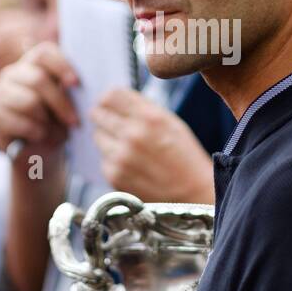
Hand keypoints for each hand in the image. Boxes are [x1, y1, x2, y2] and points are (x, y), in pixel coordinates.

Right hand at [0, 41, 78, 158]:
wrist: (38, 149)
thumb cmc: (55, 122)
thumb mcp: (67, 103)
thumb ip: (67, 89)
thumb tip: (72, 83)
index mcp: (32, 64)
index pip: (44, 53)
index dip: (61, 65)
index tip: (75, 84)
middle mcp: (12, 73)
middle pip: (38, 80)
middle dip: (61, 103)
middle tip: (74, 122)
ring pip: (30, 102)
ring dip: (48, 122)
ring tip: (55, 133)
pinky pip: (21, 122)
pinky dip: (37, 133)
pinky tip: (39, 136)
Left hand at [90, 88, 213, 203]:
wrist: (193, 195)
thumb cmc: (185, 157)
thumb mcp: (171, 123)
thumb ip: (143, 108)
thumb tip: (115, 99)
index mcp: (149, 117)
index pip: (111, 95)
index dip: (110, 99)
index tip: (113, 105)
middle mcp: (132, 135)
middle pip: (98, 113)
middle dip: (106, 117)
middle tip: (116, 124)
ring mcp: (121, 157)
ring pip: (98, 135)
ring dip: (108, 138)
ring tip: (128, 148)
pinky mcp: (114, 176)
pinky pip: (103, 158)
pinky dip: (112, 159)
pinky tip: (132, 165)